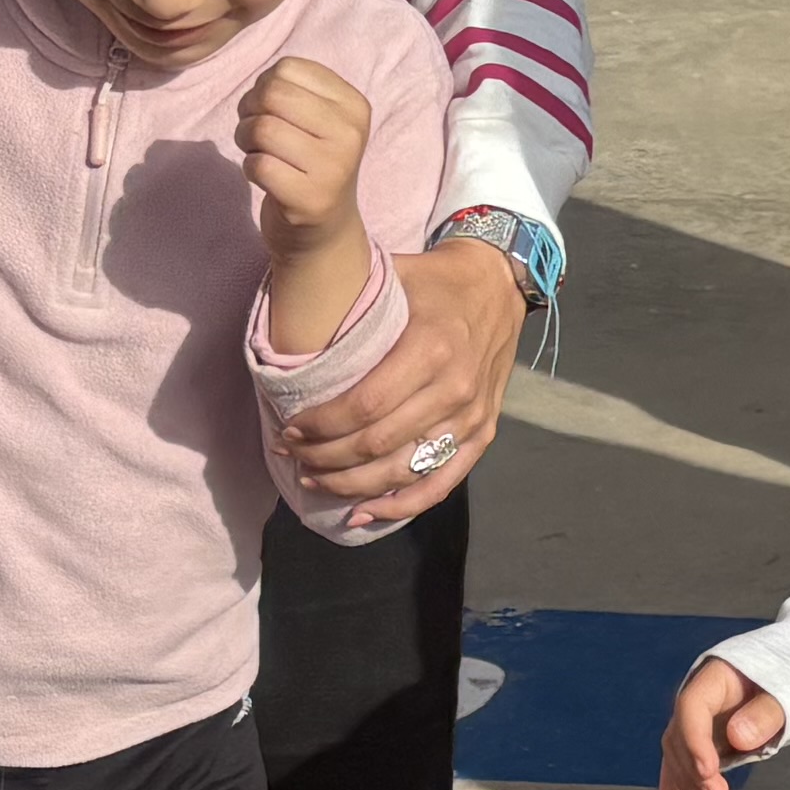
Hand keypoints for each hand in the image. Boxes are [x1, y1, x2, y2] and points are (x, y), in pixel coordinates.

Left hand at [237, 55, 374, 257]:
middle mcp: (350, 134)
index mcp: (354, 105)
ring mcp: (333, 168)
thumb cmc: (313, 164)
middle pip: (272, 94)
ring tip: (257, 153)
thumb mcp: (320, 120)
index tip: (270, 111)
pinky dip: (250, 168)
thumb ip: (294, 90)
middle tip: (255, 132)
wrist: (326, 231)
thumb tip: (262, 84)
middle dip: (249, 110)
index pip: (287, 68)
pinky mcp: (310, 199)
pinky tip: (263, 177)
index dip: (264, 86)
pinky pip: (259, 165)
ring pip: (263, 129)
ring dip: (245, 139)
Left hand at [265, 236, 526, 528]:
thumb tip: (291, 325)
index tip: (290, 429)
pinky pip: (441, 483)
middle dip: (326, 457)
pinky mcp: (482, 434)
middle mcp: (455, 389)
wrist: (499, 285)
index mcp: (431, 348)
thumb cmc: (436, 281)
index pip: (365, 406)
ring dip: (352, 485)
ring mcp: (471, 417)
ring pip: (403, 471)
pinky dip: (401, 506)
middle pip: (378, 444)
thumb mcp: (393, 276)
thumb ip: (350, 303)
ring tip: (315, 480)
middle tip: (293, 454)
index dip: (321, 426)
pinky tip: (364, 513)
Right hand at [659, 658, 785, 789]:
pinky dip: (678, 785)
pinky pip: (683, 762)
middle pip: (681, 734)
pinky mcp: (702, 740)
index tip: (707, 771)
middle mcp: (698, 698)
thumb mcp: (787, 692)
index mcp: (714, 677)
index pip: (692, 707)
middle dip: (693, 770)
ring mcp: (697, 720)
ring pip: (678, 752)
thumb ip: (765, 713)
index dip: (695, 740)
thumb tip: (738, 738)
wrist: (788, 679)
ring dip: (688, 782)